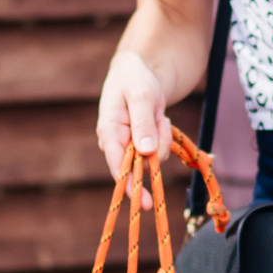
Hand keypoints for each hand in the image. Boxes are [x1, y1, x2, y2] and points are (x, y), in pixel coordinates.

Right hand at [96, 49, 170, 207]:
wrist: (137, 72)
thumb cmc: (135, 80)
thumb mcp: (141, 96)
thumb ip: (142, 123)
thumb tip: (145, 152)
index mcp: (108, 131)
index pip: (116, 164)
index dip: (128, 184)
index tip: (143, 200)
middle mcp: (115, 143)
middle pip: (138, 165)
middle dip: (156, 148)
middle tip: (161, 120)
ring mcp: (127, 146)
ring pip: (152, 158)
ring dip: (162, 138)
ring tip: (157, 114)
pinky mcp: (139, 145)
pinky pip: (157, 151)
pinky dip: (163, 136)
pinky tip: (159, 118)